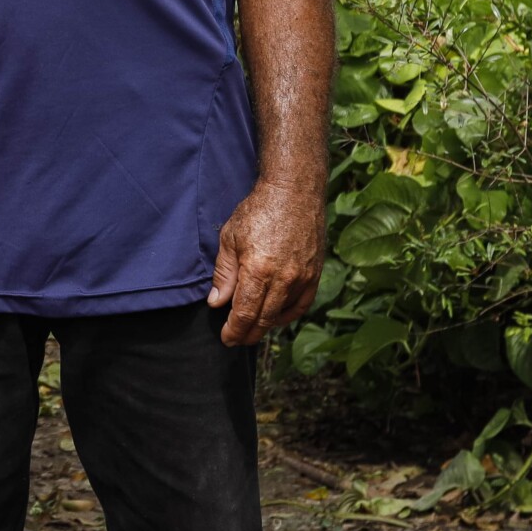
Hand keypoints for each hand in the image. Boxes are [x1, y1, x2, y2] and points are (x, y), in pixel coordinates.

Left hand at [206, 180, 325, 345]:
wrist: (294, 191)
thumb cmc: (258, 210)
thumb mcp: (230, 238)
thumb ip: (224, 274)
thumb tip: (216, 302)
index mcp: (258, 269)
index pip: (245, 313)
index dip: (234, 331)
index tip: (226, 338)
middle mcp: (284, 278)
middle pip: (264, 319)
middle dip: (248, 334)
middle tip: (236, 339)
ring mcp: (303, 277)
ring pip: (283, 314)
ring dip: (266, 326)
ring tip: (252, 329)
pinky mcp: (315, 273)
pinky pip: (302, 305)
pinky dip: (287, 315)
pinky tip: (276, 317)